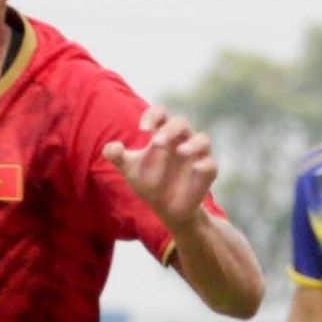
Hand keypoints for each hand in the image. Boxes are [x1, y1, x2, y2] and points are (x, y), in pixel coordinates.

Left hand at [106, 108, 218, 233]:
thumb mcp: (128, 169)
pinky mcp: (206, 173)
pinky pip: (210, 164)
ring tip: (181, 152)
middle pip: (181, 122)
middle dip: (170, 129)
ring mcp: (196, 156)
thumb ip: (117, 156)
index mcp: (163, 133)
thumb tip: (111, 147)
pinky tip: (195, 168)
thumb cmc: (148, 181)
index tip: (143, 128)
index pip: (161, 114)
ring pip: (203, 139)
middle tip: (157, 142)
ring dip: (193, 143)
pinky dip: (204, 165)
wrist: (165, 208)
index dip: (153, 116)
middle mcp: (182, 140)